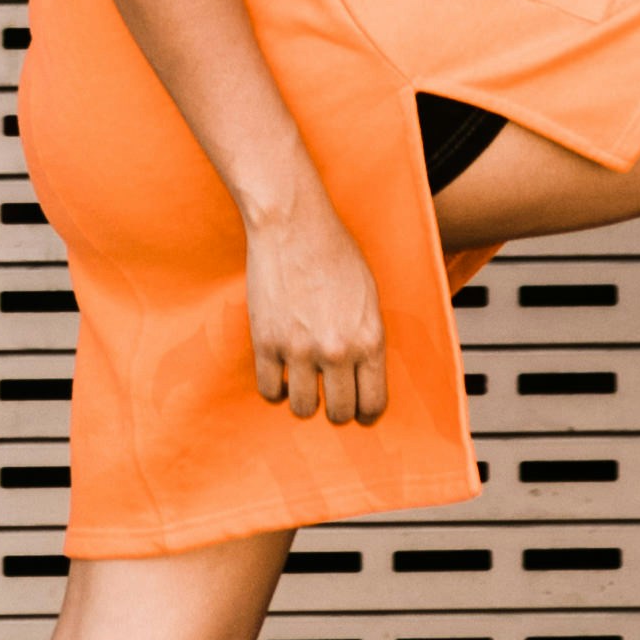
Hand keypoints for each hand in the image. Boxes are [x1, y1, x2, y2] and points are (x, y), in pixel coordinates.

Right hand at [242, 183, 387, 430]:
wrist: (293, 225)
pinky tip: (280, 375)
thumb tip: (363, 373)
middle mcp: (337, 350)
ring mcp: (299, 349)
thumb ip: (368, 337)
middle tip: (329, 399)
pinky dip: (275, 389)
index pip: (373, 402)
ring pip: (303, 408)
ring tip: (302, 386)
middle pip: (339, 412)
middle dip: (336, 409)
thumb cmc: (334, 251)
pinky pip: (269, 390)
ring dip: (304, 401)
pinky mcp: (267, 343)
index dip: (366, 414)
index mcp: (369, 339)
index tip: (359, 413)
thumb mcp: (369, 296)